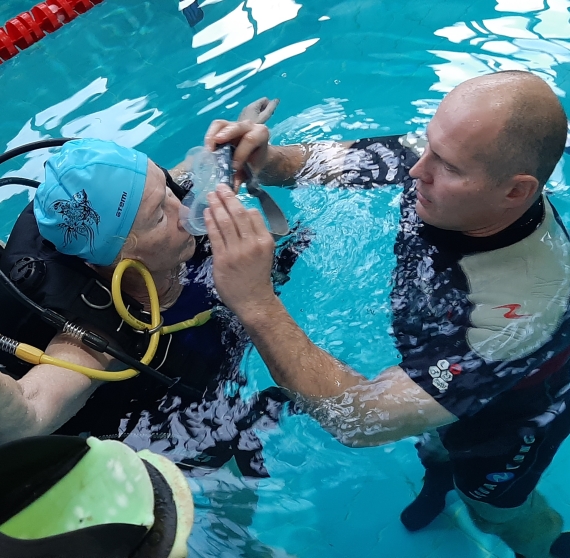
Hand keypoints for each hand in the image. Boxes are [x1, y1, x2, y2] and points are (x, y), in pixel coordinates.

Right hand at [204, 120, 269, 189]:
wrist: (256, 156)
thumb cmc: (254, 163)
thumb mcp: (251, 171)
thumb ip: (242, 178)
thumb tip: (231, 190)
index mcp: (260, 134)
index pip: (250, 140)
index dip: (241, 153)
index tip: (234, 167)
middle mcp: (249, 126)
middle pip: (237, 127)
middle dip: (225, 136)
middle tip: (214, 149)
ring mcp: (235, 124)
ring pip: (222, 124)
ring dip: (212, 136)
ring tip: (208, 150)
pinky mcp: (224, 126)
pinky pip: (215, 127)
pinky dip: (209, 137)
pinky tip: (208, 150)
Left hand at [204, 185, 275, 315]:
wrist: (253, 300)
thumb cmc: (257, 276)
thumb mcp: (265, 253)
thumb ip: (255, 235)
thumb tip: (242, 214)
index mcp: (265, 241)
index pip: (253, 214)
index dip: (241, 203)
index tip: (232, 196)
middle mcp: (252, 244)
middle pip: (238, 214)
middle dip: (227, 198)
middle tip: (219, 187)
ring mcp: (237, 252)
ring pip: (225, 222)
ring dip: (216, 206)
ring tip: (210, 195)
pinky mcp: (222, 259)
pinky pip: (215, 235)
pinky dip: (210, 222)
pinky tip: (207, 213)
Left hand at [238, 97, 278, 123]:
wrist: (240, 136)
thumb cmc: (254, 126)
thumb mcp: (264, 117)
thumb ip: (270, 108)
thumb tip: (277, 100)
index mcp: (253, 105)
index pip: (265, 99)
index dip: (270, 106)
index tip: (270, 115)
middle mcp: (248, 106)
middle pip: (260, 104)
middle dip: (265, 110)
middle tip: (266, 119)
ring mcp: (245, 111)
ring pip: (257, 109)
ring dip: (261, 114)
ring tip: (261, 123)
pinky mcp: (243, 117)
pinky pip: (252, 113)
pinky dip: (256, 117)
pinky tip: (256, 125)